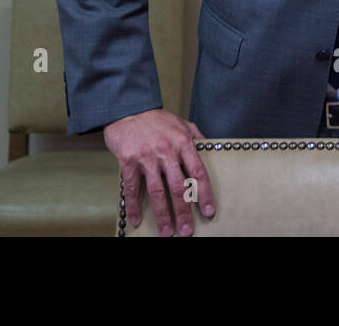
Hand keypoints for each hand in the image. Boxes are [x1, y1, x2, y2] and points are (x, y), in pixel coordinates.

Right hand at [105, 108, 213, 235]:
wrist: (128, 108)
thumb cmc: (156, 118)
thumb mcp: (182, 123)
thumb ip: (196, 137)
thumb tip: (210, 150)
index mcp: (183, 143)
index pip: (198, 173)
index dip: (205, 194)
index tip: (208, 211)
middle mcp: (167, 151)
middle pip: (179, 188)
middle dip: (184, 212)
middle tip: (187, 231)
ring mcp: (147, 157)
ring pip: (157, 192)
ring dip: (163, 215)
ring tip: (167, 232)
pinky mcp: (128, 160)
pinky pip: (132, 188)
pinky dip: (134, 206)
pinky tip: (136, 219)